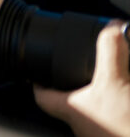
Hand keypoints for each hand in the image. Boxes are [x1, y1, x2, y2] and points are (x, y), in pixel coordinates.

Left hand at [34, 21, 129, 136]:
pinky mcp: (119, 134)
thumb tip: (112, 28)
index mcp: (73, 110)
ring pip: (96, 112)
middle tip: (82, 69)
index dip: (37, 82)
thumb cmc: (126, 128)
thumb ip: (111, 51)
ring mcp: (102, 134)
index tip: (35, 70)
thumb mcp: (116, 81)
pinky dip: (121, 107)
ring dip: (104, 98)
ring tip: (115, 82)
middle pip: (70, 103)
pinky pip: (115, 120)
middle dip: (77, 85)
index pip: (42, 96)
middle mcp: (84, 126)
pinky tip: (127, 99)